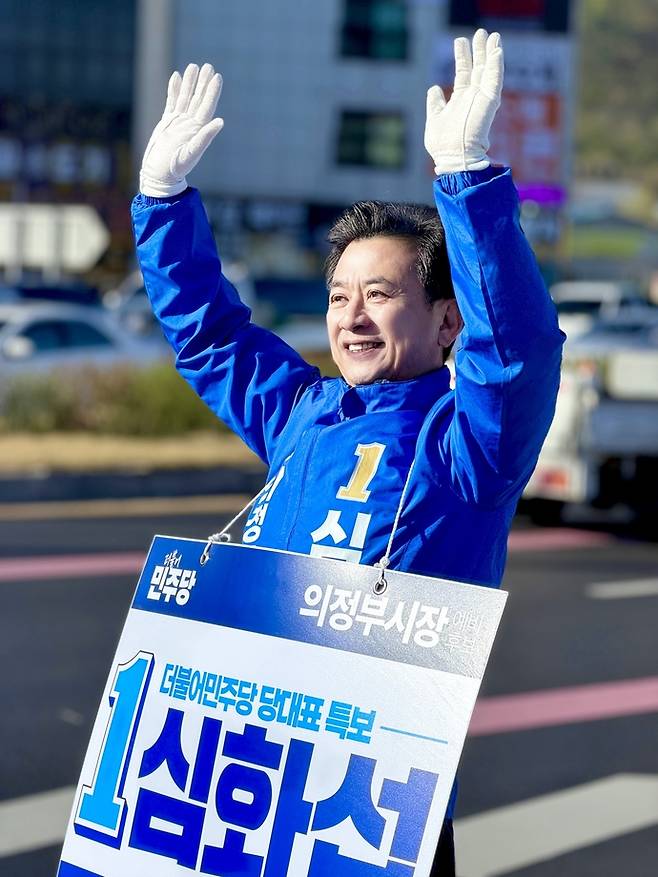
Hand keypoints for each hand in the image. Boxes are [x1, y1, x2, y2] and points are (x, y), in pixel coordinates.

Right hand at [140, 63, 223, 197]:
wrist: (160, 175)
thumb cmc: (176, 168)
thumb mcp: (191, 153)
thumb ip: (205, 137)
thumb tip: (220, 121)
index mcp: (198, 130)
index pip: (207, 106)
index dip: (212, 91)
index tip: (217, 77)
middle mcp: (190, 124)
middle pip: (198, 99)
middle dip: (203, 83)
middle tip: (208, 66)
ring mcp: (179, 123)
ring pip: (185, 98)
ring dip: (190, 83)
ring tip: (193, 67)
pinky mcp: (167, 123)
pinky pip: (172, 102)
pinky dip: (174, 90)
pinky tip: (176, 77)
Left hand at [424, 29, 503, 175]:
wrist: (453, 158)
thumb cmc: (443, 145)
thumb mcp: (434, 120)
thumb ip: (435, 104)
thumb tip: (433, 88)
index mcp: (461, 101)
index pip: (464, 74)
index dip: (463, 57)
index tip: (461, 41)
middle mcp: (472, 98)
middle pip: (478, 69)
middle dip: (479, 50)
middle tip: (481, 32)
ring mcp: (481, 100)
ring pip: (488, 71)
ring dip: (491, 52)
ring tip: (491, 35)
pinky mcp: (489, 103)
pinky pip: (495, 81)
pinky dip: (497, 65)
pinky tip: (497, 49)